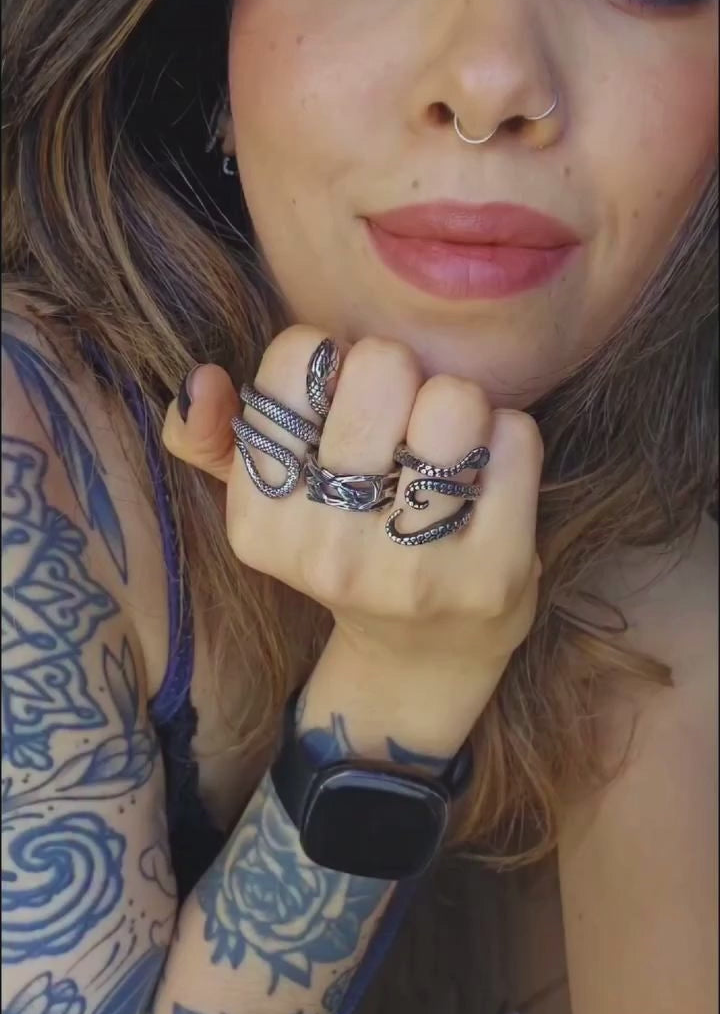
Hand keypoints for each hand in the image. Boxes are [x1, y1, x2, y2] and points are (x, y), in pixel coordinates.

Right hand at [162, 326, 543, 755]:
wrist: (422, 655)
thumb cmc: (343, 549)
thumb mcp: (263, 501)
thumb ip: (208, 438)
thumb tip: (202, 380)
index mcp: (261, 525)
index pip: (298, 358)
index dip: (330, 360)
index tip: (339, 407)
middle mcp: (330, 555)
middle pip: (382, 365)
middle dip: (400, 376)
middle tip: (402, 424)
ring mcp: (415, 571)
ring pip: (454, 399)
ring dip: (459, 407)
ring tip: (445, 449)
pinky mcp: (493, 572)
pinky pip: (515, 438)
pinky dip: (508, 437)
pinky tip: (488, 476)